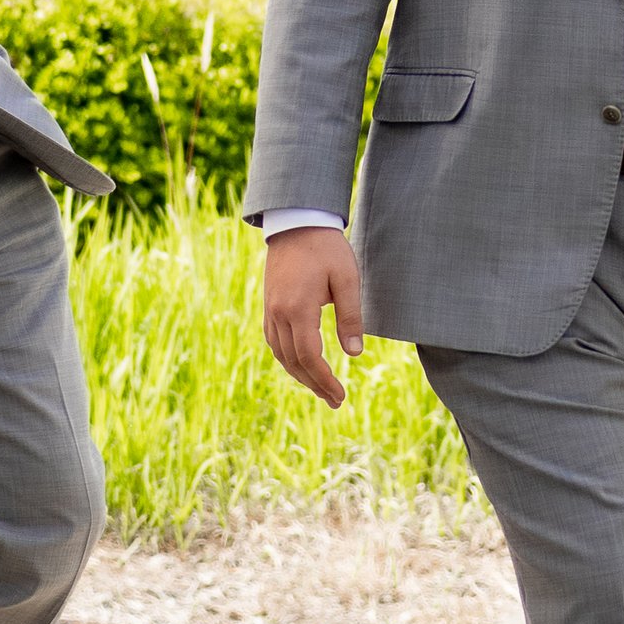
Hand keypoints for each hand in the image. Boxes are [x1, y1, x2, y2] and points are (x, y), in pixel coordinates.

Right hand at [263, 226, 362, 408]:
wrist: (296, 222)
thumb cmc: (326, 248)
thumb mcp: (346, 279)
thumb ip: (350, 317)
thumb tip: (355, 353)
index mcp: (298, 308)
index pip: (309, 357)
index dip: (324, 380)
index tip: (340, 395)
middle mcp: (278, 313)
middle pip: (293, 361)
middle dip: (314, 384)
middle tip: (335, 401)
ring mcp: (270, 310)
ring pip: (280, 354)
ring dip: (300, 375)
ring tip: (321, 389)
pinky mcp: (269, 305)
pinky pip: (274, 341)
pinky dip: (288, 358)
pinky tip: (301, 365)